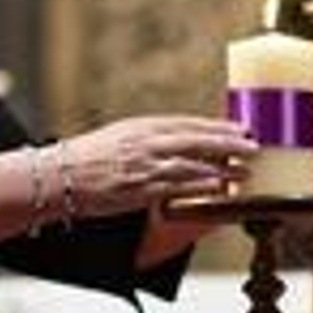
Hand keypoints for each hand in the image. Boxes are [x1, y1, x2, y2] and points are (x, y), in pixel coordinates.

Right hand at [59, 115, 255, 219]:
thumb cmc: (86, 158)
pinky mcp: (140, 189)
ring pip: (193, 163)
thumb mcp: (119, 137)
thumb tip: (176, 140)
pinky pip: (178, 186)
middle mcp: (146, 142)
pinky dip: (201, 186)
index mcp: (142, 126)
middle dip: (228, 142)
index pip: (187, 123)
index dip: (216, 126)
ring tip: (245, 171)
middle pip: (196, 139)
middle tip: (253, 144)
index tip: (239, 127)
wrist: (60, 176)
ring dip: (222, 167)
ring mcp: (144, 165)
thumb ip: (148, 137)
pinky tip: (219, 188)